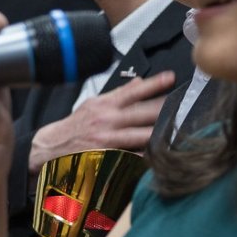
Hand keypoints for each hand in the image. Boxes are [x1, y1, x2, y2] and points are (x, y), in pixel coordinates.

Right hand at [28, 70, 176, 171]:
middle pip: (143, 113)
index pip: (133, 91)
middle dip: (165, 108)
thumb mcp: (93, 105)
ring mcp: (108, 140)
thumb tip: (139, 82)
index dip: (154, 84)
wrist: (50, 149)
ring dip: (161, 132)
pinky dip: (147, 156)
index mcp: (105, 105)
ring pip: (141, 135)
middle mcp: (107, 120)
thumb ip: (118, 95)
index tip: (172, 78)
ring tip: (179, 129)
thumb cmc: (74, 127)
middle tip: (185, 105)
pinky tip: (161, 155)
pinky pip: (132, 157)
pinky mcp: (108, 158)